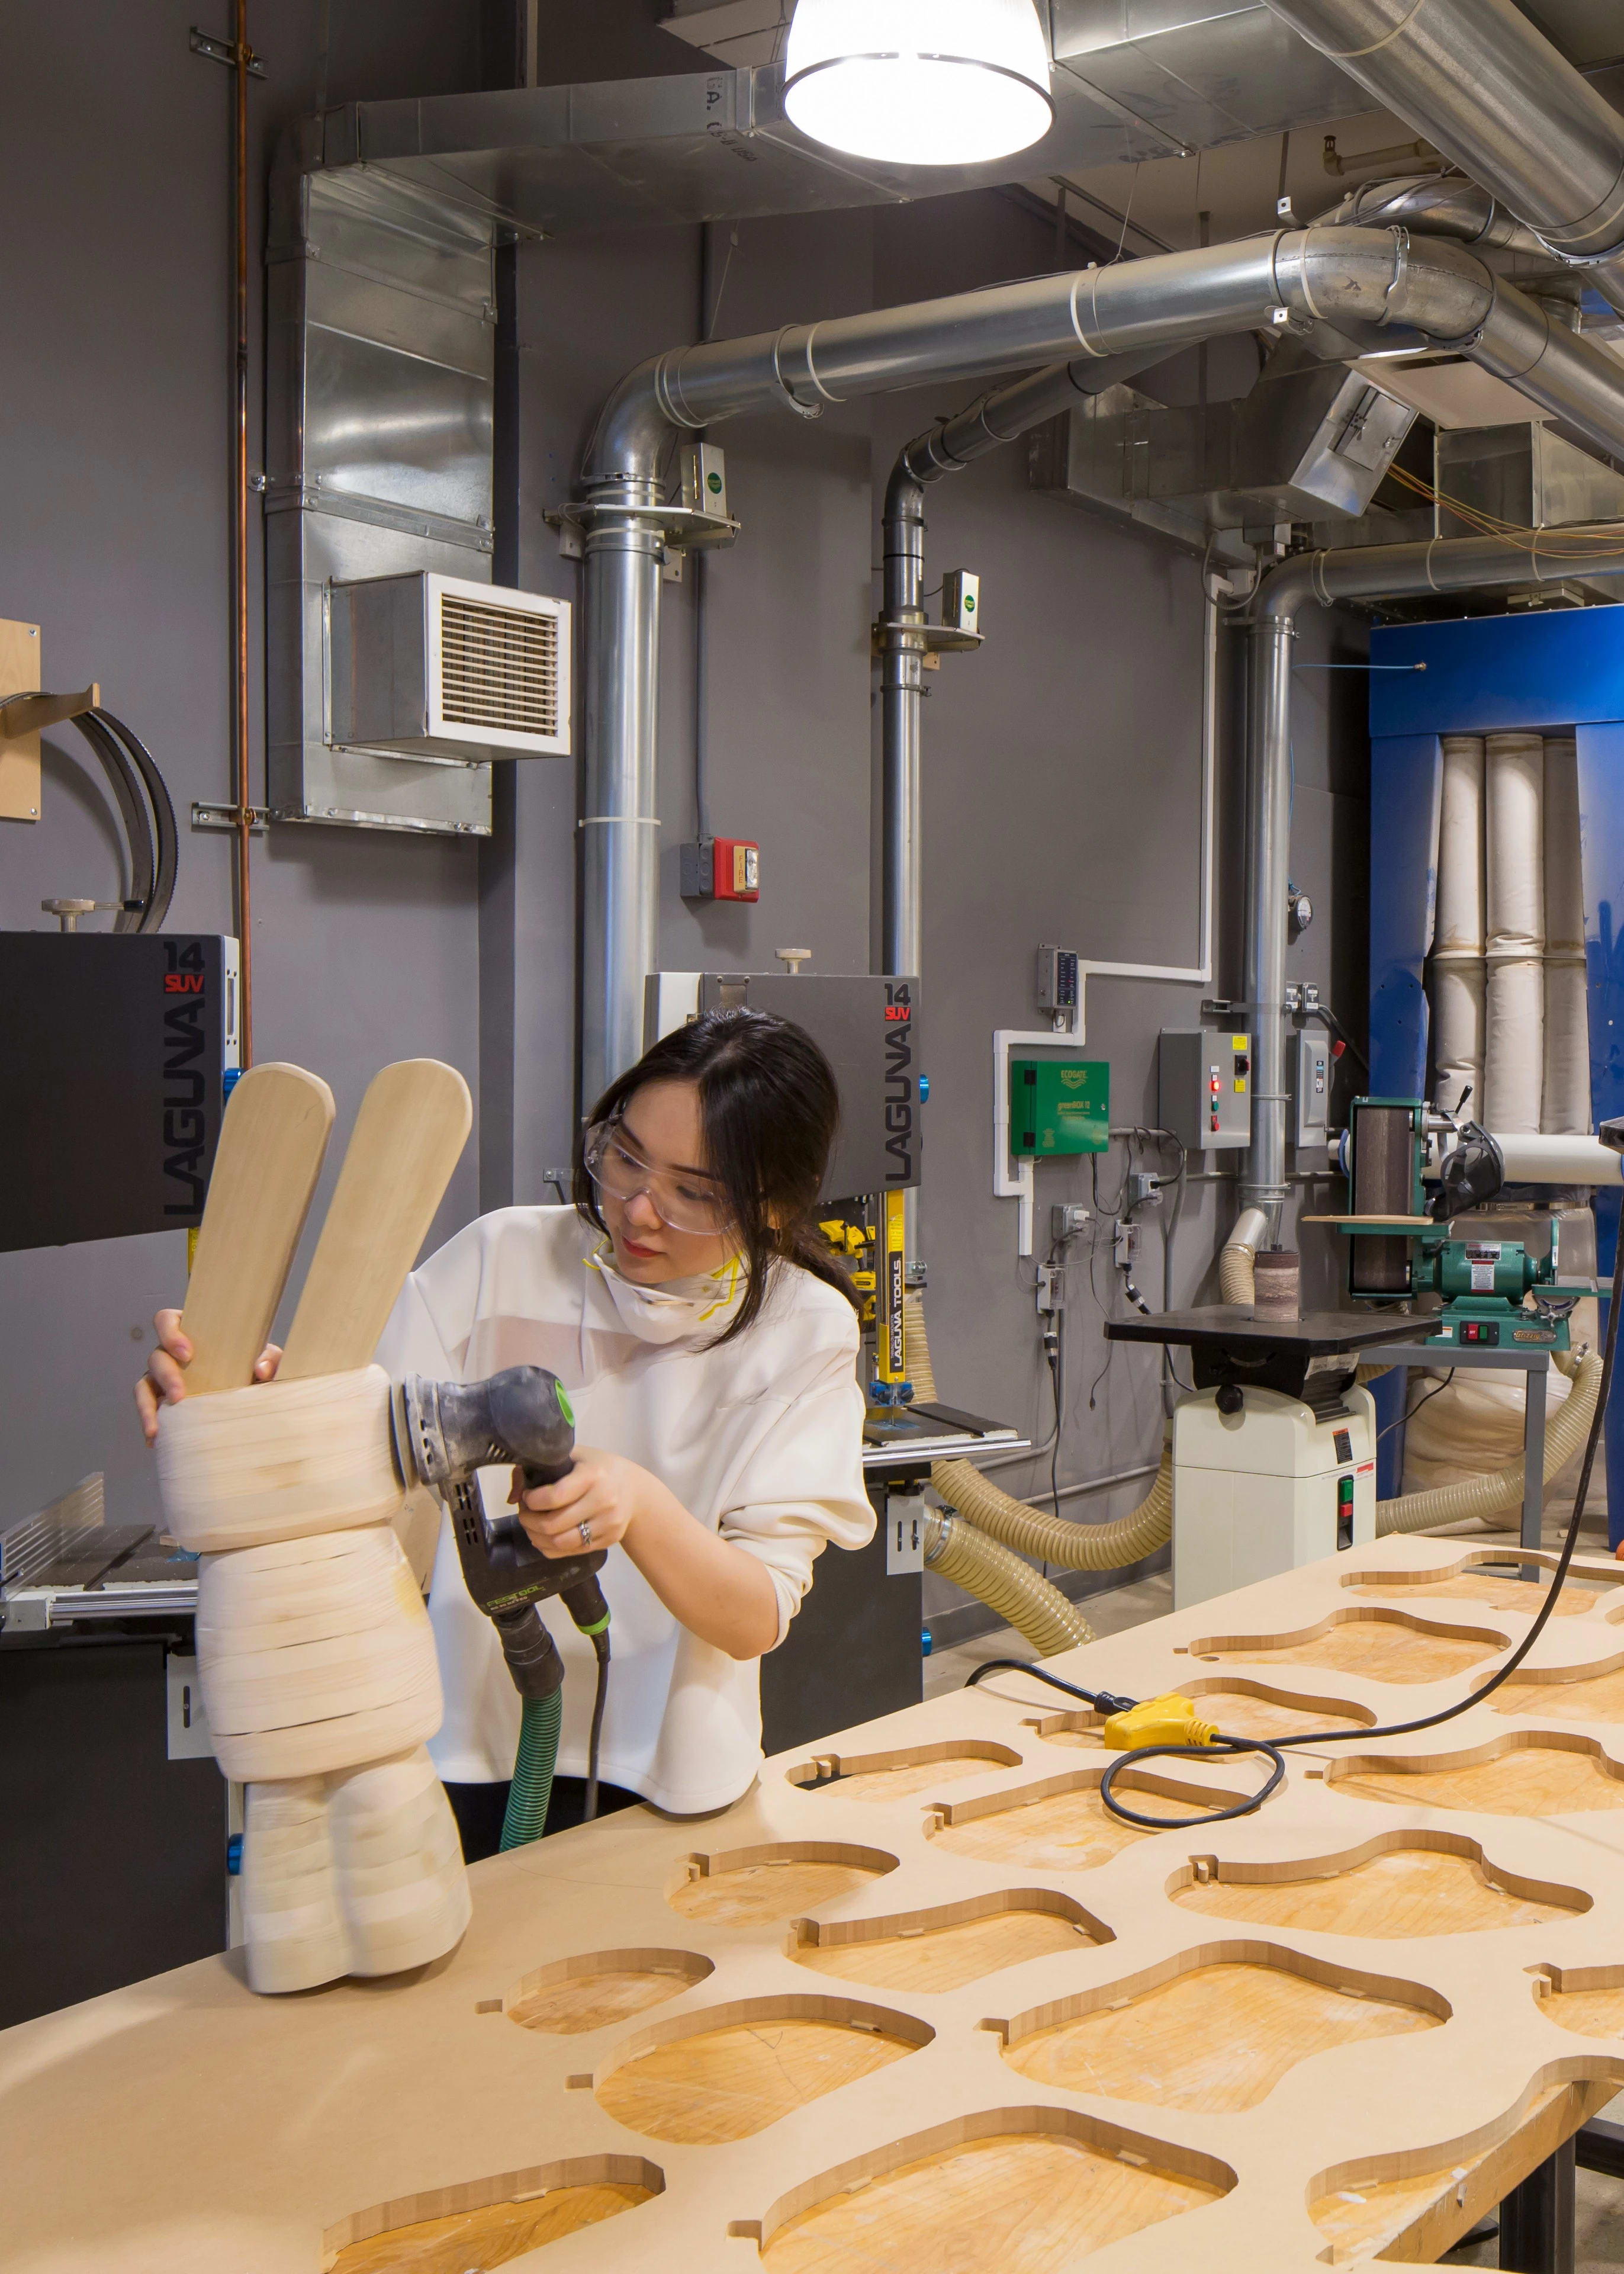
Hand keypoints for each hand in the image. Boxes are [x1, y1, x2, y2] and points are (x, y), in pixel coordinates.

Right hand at [135, 1307, 281, 1444]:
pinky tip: (155, 1439)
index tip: (187, 1353)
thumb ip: (271, 1359)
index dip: (170, 1333)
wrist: (254, 1399)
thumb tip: (261, 1369)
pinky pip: (148, 1409)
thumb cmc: (253, 1368)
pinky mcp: (162, 1402)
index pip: (166, 1320)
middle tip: (180, 1395)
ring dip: (147, 1405)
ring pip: (144, 1385)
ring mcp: (163, 1379)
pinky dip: (149, 1422)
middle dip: (166, 1375)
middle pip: (156, 1356)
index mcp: (193, 1333)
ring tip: (158, 1427)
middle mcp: (172, 1355)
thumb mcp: (267, 1360)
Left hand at [513, 1447, 652, 1559]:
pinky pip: (570, 1553)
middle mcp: (604, 1500)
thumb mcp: (574, 1456)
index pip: (555, 1496)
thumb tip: (513, 1497)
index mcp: (593, 1475)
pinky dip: (551, 1548)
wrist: (634, 1489)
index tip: (527, 1497)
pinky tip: (546, 1537)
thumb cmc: (598, 1469)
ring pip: (560, 1543)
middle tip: (525, 1514)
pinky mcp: (608, 1541)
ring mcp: (608, 1524)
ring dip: (537, 1538)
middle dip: (529, 1521)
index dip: (532, 1501)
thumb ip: (539, 1468)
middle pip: (554, 1524)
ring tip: (532, 1527)